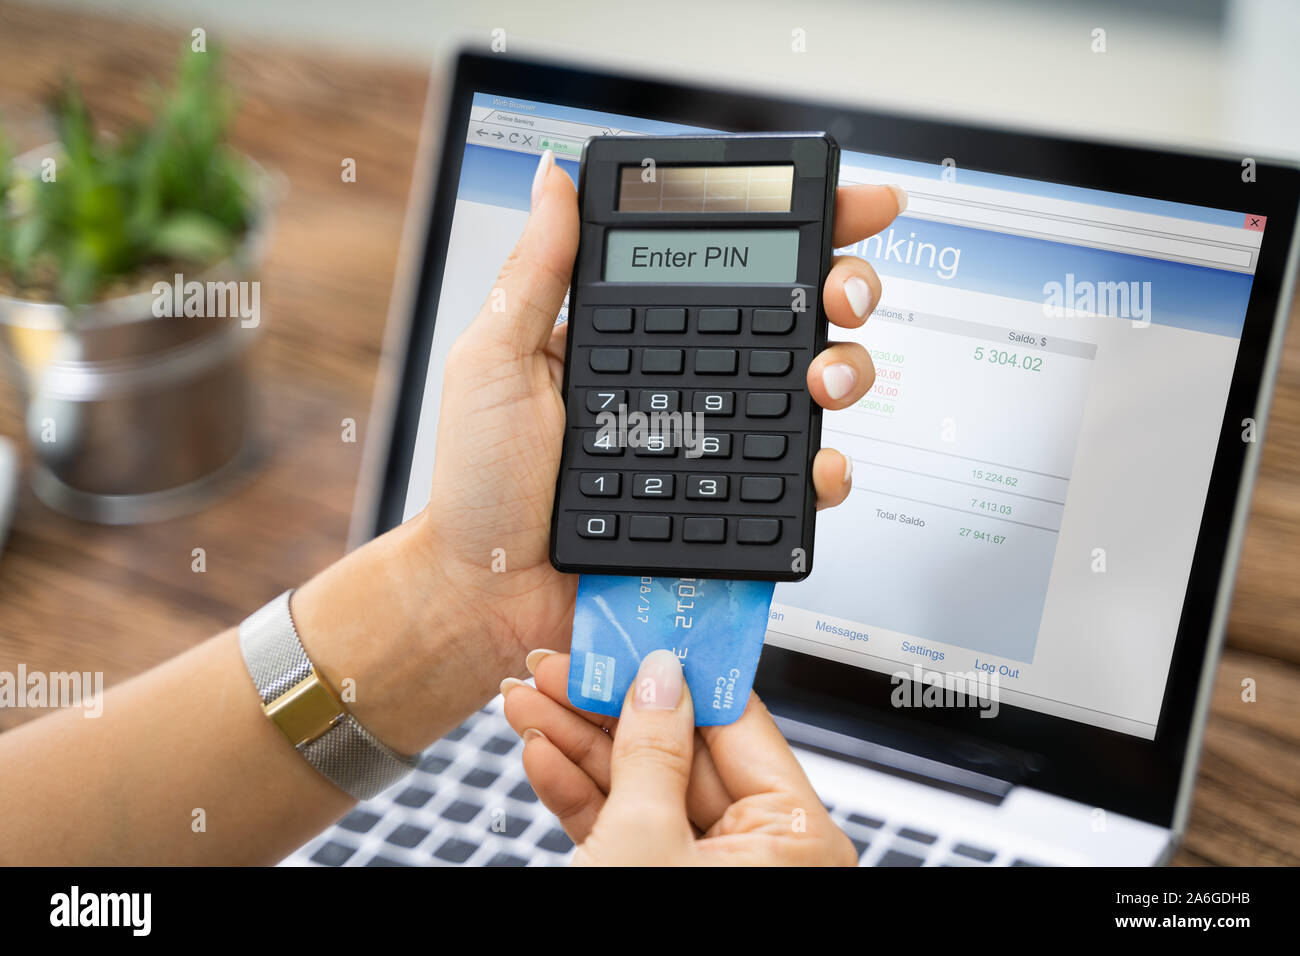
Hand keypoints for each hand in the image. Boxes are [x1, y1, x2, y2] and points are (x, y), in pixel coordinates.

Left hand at [421, 150, 905, 671]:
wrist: (489, 593)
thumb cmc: (480, 480)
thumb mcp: (495, 358)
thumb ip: (536, 270)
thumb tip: (554, 176)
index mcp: (641, 335)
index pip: (726, 263)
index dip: (796, 226)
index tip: (847, 204)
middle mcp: (689, 382)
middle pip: (795, 318)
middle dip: (846, 288)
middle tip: (844, 293)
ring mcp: (715, 446)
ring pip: (813, 393)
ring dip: (846, 371)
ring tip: (822, 380)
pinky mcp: (729, 509)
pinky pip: (797, 485)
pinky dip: (826, 471)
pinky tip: (818, 464)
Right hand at [502, 648, 856, 864]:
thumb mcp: (645, 842)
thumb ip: (653, 749)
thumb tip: (661, 679)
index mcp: (796, 841)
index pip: (738, 725)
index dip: (681, 671)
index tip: (644, 631)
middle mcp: (760, 857)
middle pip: (679, 749)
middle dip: (609, 705)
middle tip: (565, 662)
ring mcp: (704, 874)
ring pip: (641, 785)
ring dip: (579, 741)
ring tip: (531, 696)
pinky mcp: (653, 884)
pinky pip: (621, 825)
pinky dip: (577, 791)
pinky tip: (540, 751)